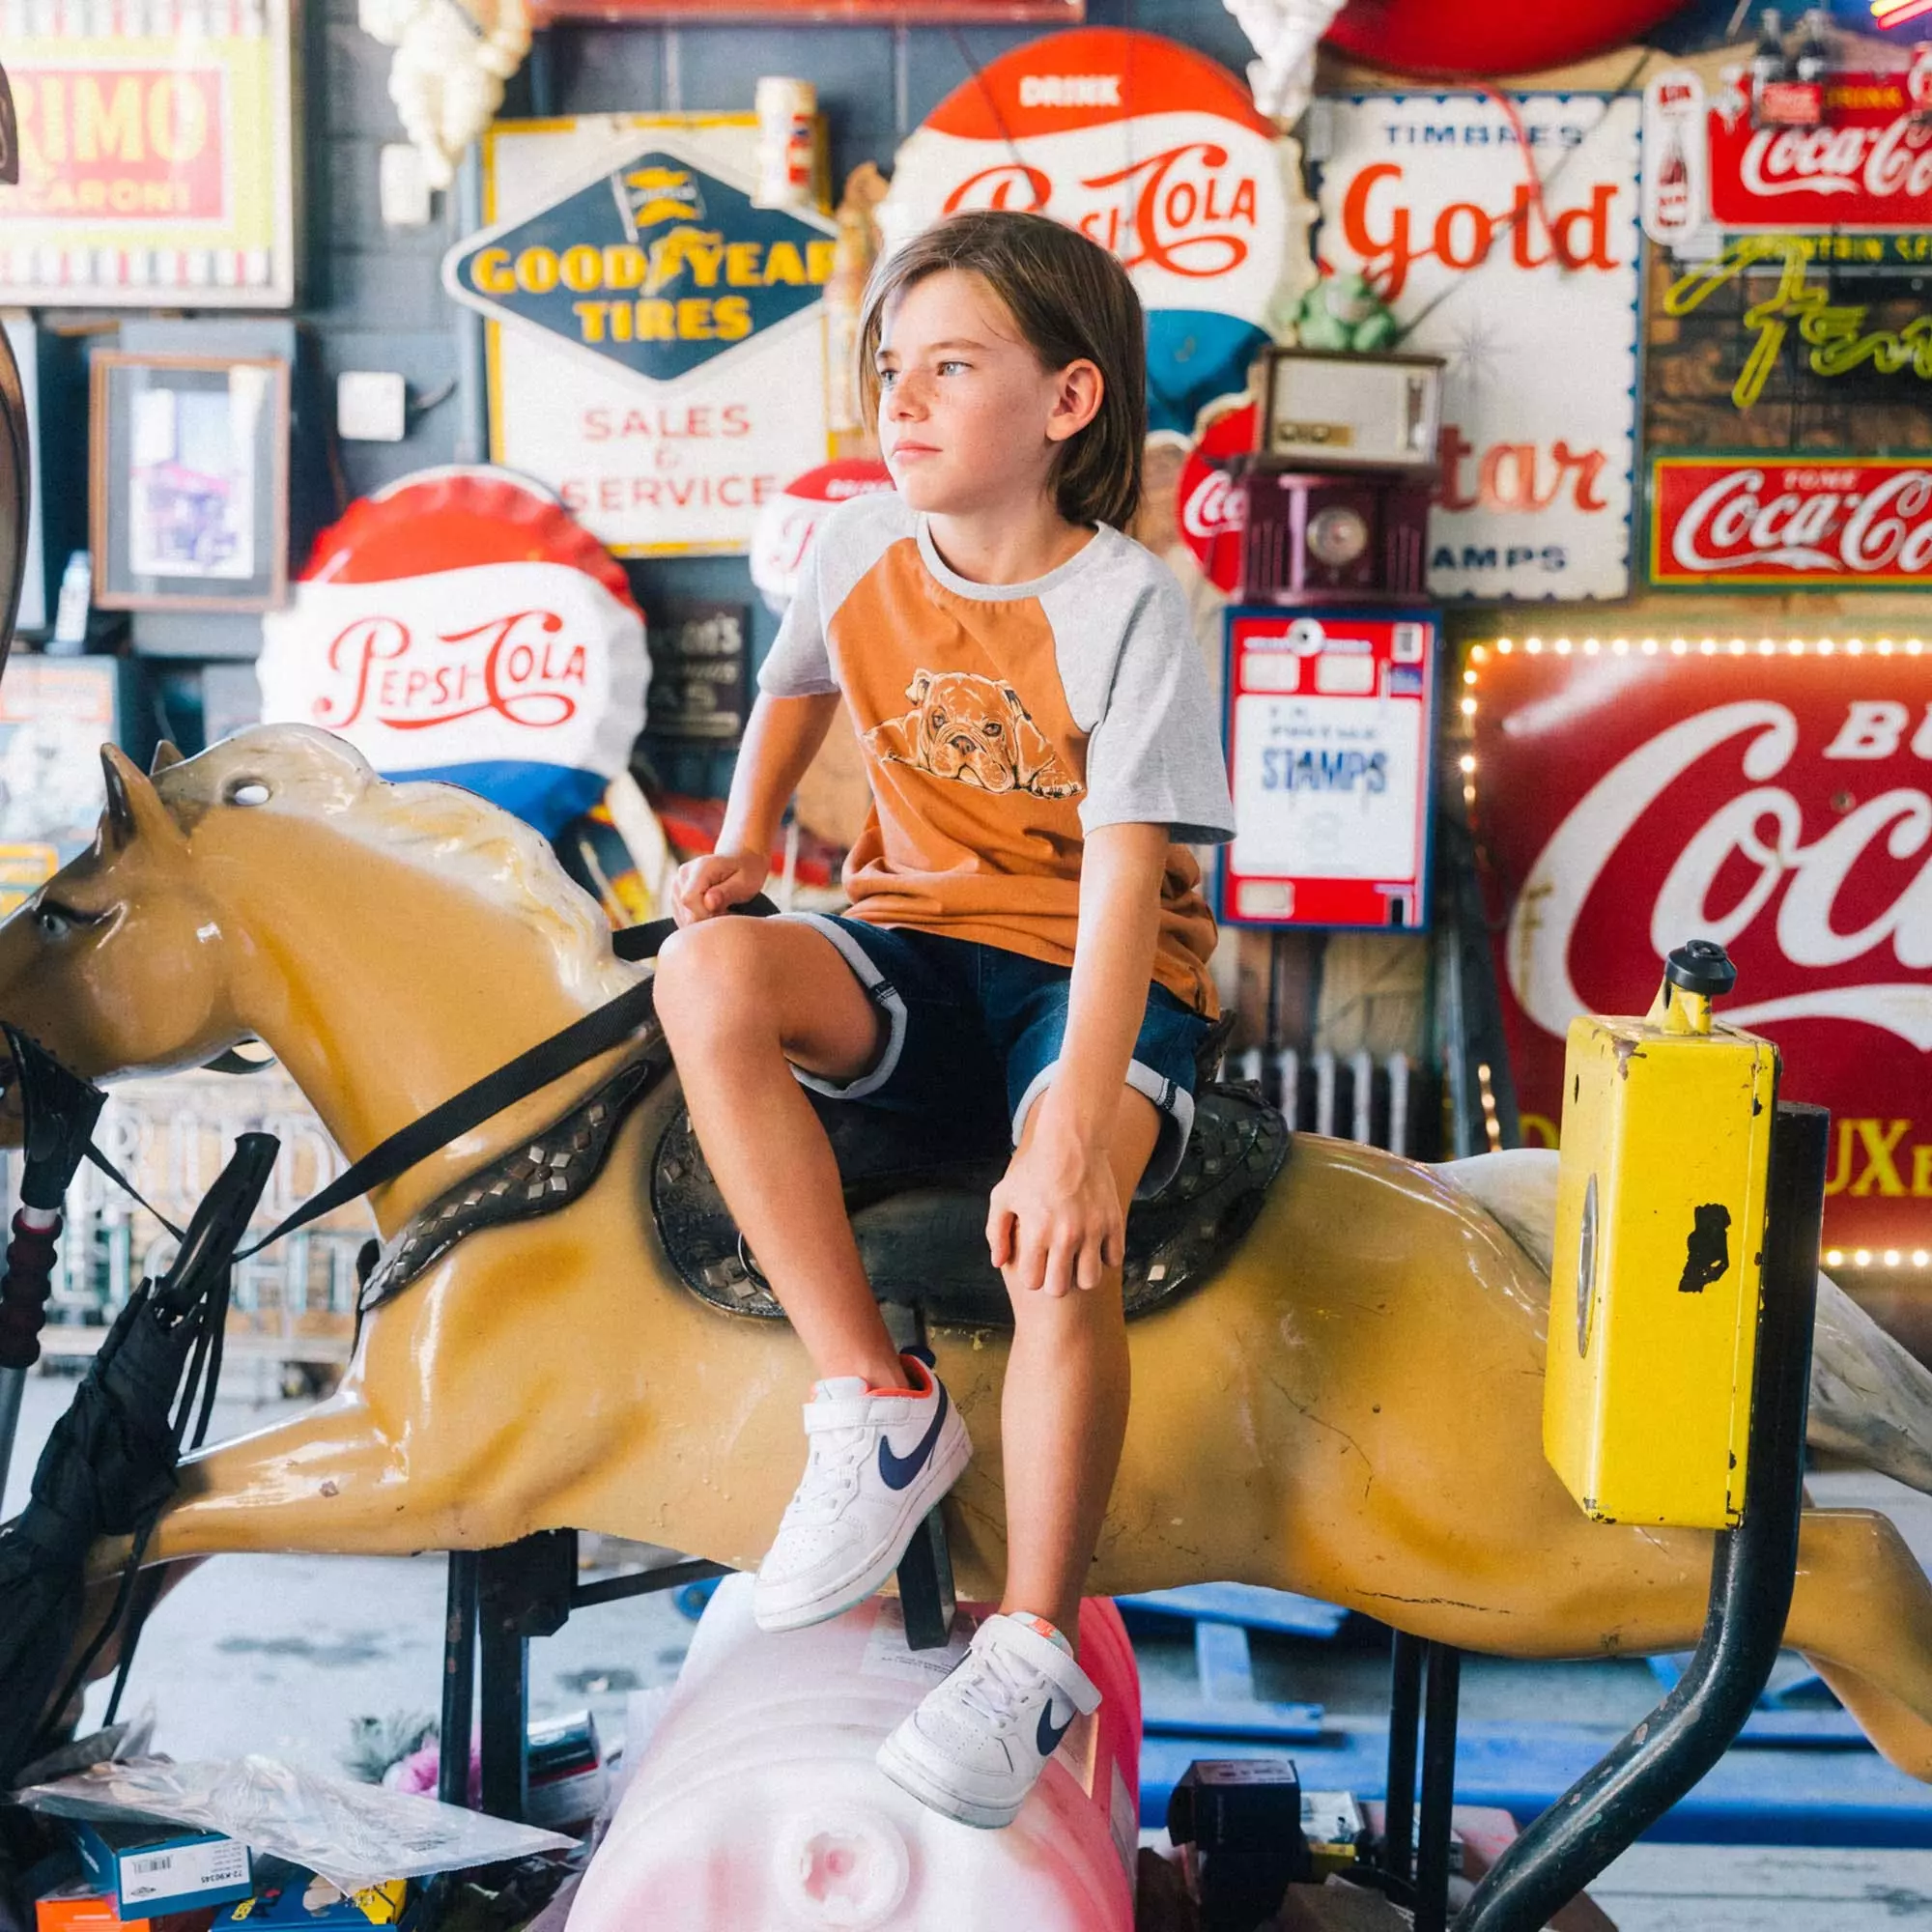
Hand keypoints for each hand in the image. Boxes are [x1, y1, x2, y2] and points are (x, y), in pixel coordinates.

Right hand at [671, 850, 767, 925]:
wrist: (740, 860)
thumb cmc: (746, 871)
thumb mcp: (745, 881)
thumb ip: (727, 892)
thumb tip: (708, 903)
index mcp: (700, 868)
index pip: (689, 900)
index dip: (707, 914)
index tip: (727, 912)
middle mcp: (683, 874)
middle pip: (686, 912)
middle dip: (708, 919)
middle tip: (728, 912)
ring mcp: (677, 884)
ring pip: (683, 918)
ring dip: (704, 920)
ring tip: (722, 910)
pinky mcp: (676, 894)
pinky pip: (683, 918)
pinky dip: (699, 920)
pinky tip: (713, 912)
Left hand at [986, 1101, 1124, 1298]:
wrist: (1070, 1141)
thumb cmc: (1033, 1169)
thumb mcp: (1004, 1196)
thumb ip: (996, 1232)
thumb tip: (999, 1262)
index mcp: (1036, 1232)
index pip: (1032, 1282)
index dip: (1032, 1276)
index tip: (1035, 1264)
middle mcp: (1065, 1236)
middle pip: (1060, 1288)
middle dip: (1054, 1282)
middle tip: (1055, 1267)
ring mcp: (1092, 1231)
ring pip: (1090, 1280)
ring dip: (1081, 1275)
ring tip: (1076, 1260)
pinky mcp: (1113, 1223)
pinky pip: (1114, 1259)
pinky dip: (1104, 1257)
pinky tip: (1094, 1245)